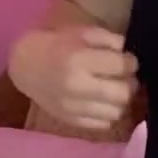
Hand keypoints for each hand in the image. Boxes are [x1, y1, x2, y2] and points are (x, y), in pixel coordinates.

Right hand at [9, 26, 138, 130]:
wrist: (26, 65)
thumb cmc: (57, 44)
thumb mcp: (82, 32)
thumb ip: (109, 40)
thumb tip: (128, 54)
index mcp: (79, 60)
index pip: (122, 67)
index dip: (131, 63)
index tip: (128, 61)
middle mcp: (77, 87)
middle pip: (123, 94)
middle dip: (130, 84)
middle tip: (125, 78)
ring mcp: (73, 107)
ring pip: (116, 112)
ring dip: (119, 101)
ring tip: (114, 91)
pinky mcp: (70, 120)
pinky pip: (102, 124)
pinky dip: (107, 114)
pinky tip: (102, 102)